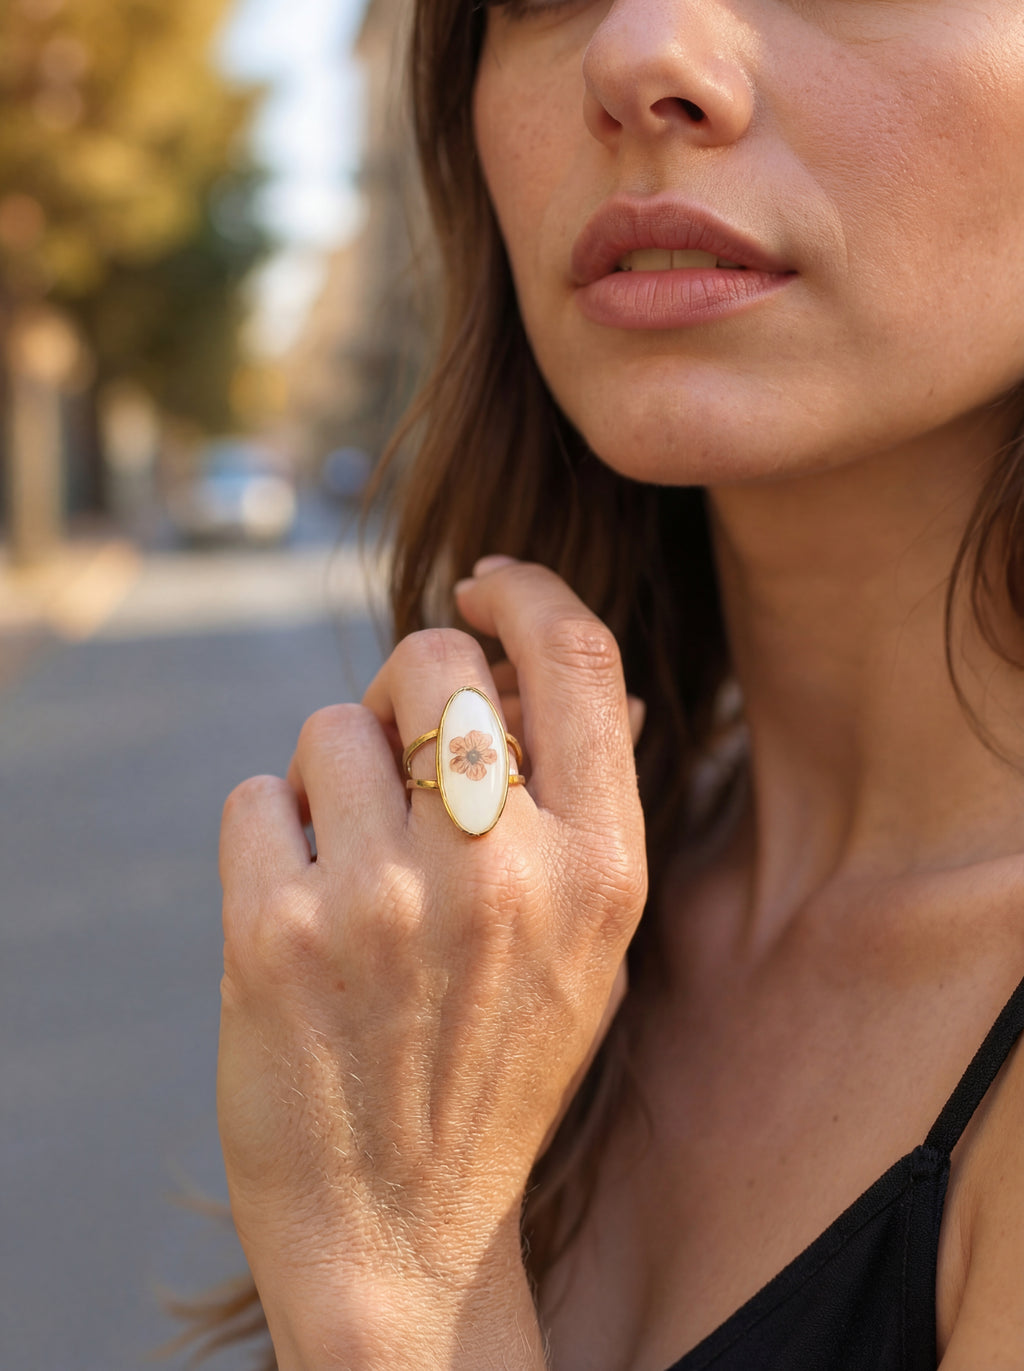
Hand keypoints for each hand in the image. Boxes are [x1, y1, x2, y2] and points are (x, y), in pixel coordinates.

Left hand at [217, 560, 647, 1368]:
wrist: (401, 1226)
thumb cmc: (500, 1067)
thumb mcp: (592, 946)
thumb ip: (590, 804)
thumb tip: (570, 670)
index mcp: (601, 871)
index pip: (574, 657)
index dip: (526, 591)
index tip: (486, 582)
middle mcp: (501, 875)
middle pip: (434, 661)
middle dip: (407, 684)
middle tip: (397, 748)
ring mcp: (383, 903)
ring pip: (330, 727)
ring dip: (331, 777)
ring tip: (352, 866)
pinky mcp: (274, 933)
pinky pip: (256, 796)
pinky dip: (270, 834)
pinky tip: (298, 907)